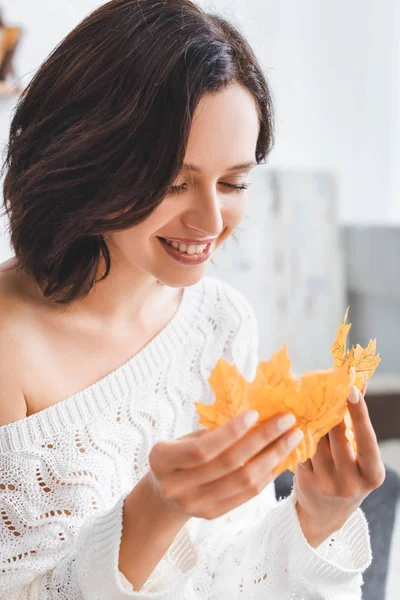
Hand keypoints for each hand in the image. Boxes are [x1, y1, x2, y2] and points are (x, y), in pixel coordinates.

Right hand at [147, 409, 303, 520]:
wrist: (163, 495)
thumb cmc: (178, 454)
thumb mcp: (184, 438)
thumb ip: (212, 432)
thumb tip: (255, 417)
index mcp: (162, 460)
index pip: (202, 448)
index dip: (230, 432)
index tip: (256, 413)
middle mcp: (175, 486)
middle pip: (228, 464)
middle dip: (262, 439)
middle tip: (287, 421)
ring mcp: (194, 504)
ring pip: (243, 481)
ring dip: (272, 457)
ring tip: (292, 439)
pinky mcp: (211, 515)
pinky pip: (246, 495)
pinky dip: (266, 475)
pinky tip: (279, 459)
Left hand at [293, 382, 385, 546]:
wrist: (325, 514)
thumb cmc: (349, 476)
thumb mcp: (362, 458)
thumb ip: (359, 426)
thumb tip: (357, 384)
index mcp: (372, 475)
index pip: (366, 439)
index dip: (359, 413)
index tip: (351, 389)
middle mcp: (350, 483)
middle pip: (337, 435)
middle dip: (330, 410)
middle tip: (324, 387)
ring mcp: (326, 484)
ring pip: (316, 439)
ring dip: (312, 418)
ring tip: (308, 399)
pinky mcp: (304, 481)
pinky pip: (301, 448)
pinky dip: (299, 432)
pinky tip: (296, 418)